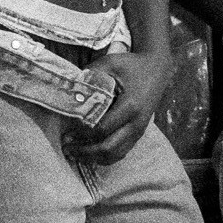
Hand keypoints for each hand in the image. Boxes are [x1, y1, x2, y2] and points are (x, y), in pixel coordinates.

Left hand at [64, 48, 171, 165]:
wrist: (157, 69)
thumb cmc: (131, 65)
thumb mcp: (109, 64)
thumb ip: (89, 77)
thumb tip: (67, 92)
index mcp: (130, 106)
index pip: (102, 129)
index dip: (82, 134)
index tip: (66, 132)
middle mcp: (136, 123)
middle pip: (108, 148)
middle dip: (84, 152)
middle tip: (66, 148)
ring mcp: (139, 131)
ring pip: (115, 155)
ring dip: (93, 157)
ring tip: (74, 153)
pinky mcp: (138, 134)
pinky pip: (121, 152)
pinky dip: (104, 157)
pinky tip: (89, 153)